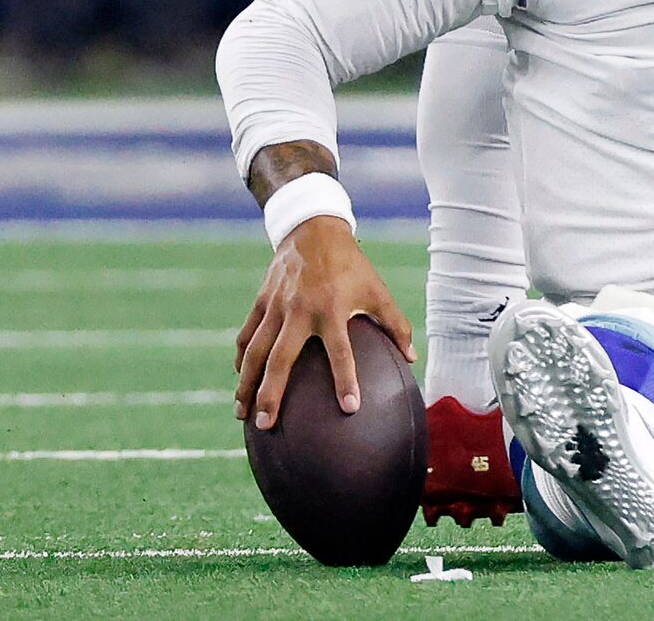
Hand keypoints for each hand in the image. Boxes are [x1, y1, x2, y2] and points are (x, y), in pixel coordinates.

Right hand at [233, 218, 414, 430]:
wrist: (313, 229)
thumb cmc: (350, 264)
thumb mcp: (376, 289)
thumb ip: (395, 324)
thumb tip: (412, 358)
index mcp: (332, 309)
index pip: (340, 351)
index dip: (346, 380)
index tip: (350, 408)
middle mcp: (300, 310)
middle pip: (281, 359)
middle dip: (271, 393)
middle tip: (267, 424)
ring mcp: (276, 306)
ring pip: (256, 351)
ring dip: (246, 384)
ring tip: (242, 414)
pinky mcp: (262, 300)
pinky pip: (248, 334)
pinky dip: (242, 357)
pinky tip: (241, 378)